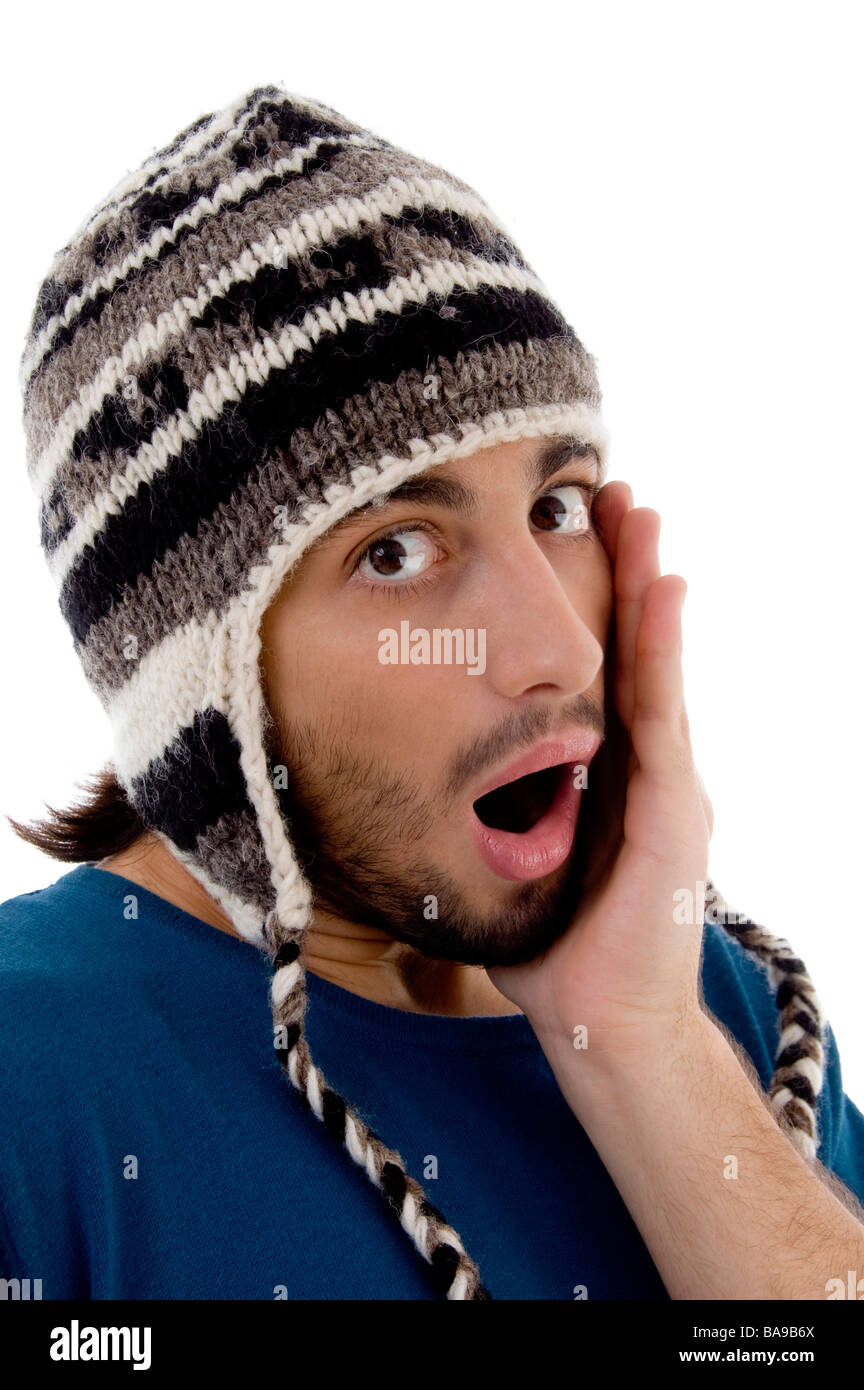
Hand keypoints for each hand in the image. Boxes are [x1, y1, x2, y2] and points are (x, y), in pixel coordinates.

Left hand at [486, 483, 713, 1065]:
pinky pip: (663, 719)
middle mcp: (645, 769)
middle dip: (627, 572)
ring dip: (649, 589)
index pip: (600, 673)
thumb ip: (492, 812)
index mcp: (606, 775)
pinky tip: (664, 593)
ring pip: (655, 670)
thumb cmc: (552, 946)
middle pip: (634, 653)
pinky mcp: (673, 813)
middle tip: (614, 494)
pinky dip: (663, 654)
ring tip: (642, 515)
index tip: (575, 538)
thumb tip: (432, 780)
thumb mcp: (512, 861)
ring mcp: (668, 788)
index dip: (593, 606)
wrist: (599, 1023)